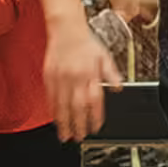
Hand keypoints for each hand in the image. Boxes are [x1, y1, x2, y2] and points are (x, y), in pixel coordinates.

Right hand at [45, 25, 118, 141]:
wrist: (66, 29)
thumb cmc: (86, 42)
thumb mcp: (104, 56)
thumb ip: (111, 73)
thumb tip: (118, 87)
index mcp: (90, 73)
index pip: (94, 100)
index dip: (95, 116)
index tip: (95, 128)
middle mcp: (75, 77)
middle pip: (77, 106)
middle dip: (78, 125)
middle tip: (79, 138)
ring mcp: (60, 78)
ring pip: (62, 105)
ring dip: (64, 122)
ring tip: (65, 135)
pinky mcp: (49, 76)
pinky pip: (50, 97)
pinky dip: (53, 110)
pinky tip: (55, 119)